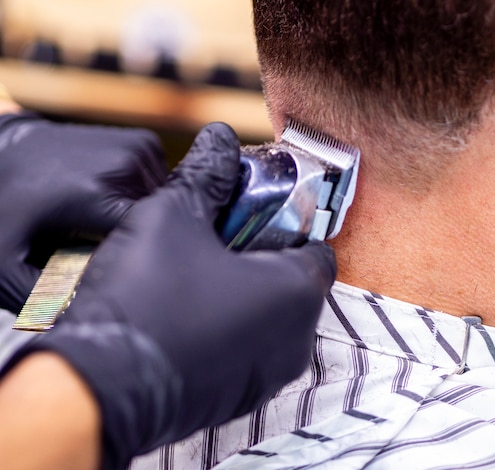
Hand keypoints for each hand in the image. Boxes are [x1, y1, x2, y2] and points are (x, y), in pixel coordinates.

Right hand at [3, 123, 336, 468]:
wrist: (100, 388)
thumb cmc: (145, 298)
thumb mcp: (174, 217)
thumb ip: (207, 176)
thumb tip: (220, 138)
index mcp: (296, 292)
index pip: (315, 246)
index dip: (285, 224)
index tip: (249, 216)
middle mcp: (297, 341)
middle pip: (294, 282)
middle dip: (261, 258)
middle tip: (215, 243)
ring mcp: (269, 376)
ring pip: (271, 318)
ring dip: (244, 295)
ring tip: (195, 277)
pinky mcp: (240, 400)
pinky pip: (248, 350)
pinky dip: (229, 330)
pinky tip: (185, 317)